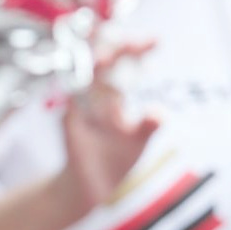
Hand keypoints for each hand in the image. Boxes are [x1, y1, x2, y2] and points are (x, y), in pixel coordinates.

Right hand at [60, 41, 159, 216]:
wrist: (90, 189)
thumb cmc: (114, 159)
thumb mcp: (136, 144)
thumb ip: (146, 127)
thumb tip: (161, 113)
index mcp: (114, 93)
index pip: (125, 63)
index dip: (137, 48)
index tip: (156, 40)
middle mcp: (95, 93)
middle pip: (102, 61)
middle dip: (114, 49)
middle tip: (129, 43)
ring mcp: (80, 106)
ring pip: (83, 76)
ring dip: (92, 65)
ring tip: (104, 60)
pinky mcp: (69, 123)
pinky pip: (71, 104)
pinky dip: (76, 95)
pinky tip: (86, 88)